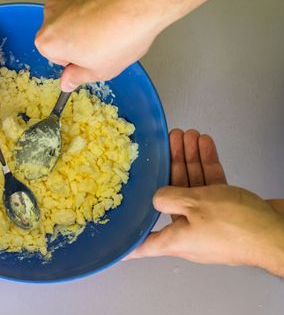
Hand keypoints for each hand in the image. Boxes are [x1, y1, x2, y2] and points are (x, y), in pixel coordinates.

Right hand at [36, 0, 161, 91]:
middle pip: (62, 32)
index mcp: (48, 40)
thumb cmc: (121, 33)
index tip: (89, 60)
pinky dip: (99, 1)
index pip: (54, 57)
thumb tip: (68, 81)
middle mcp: (52, 12)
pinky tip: (116, 9)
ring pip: (75, 11)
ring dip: (89, 19)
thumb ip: (77, 77)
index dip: (74, 61)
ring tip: (113, 26)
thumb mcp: (100, 71)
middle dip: (79, 39)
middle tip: (103, 45)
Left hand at [126, 129, 283, 276]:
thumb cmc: (236, 226)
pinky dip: (207, 165)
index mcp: (174, 240)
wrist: (278, 234)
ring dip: (189, 160)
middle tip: (167, 143)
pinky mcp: (227, 211)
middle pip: (170, 198)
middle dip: (169, 167)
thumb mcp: (194, 205)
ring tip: (185, 135)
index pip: (142, 245)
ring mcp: (208, 221)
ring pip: (192, 186)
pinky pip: (211, 186)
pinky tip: (204, 144)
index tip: (112, 239)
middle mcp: (188, 232)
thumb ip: (170, 197)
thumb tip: (156, 196)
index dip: (126, 244)